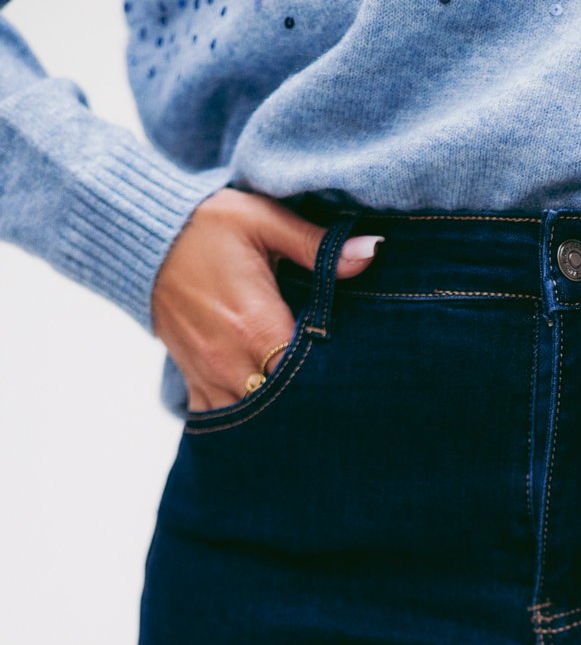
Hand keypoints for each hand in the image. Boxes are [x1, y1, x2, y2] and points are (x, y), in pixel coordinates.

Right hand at [151, 188, 381, 411]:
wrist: (144, 234)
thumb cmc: (208, 224)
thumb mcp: (264, 221)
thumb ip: (317, 245)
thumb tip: (372, 250)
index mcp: (256, 324)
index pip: (304, 376)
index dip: (330, 381)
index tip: (353, 379)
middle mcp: (231, 358)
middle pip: (281, 405)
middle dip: (308, 405)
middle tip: (337, 402)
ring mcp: (209, 373)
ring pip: (250, 420)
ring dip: (276, 417)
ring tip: (306, 412)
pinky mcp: (193, 377)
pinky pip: (215, 419)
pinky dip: (240, 422)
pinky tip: (265, 420)